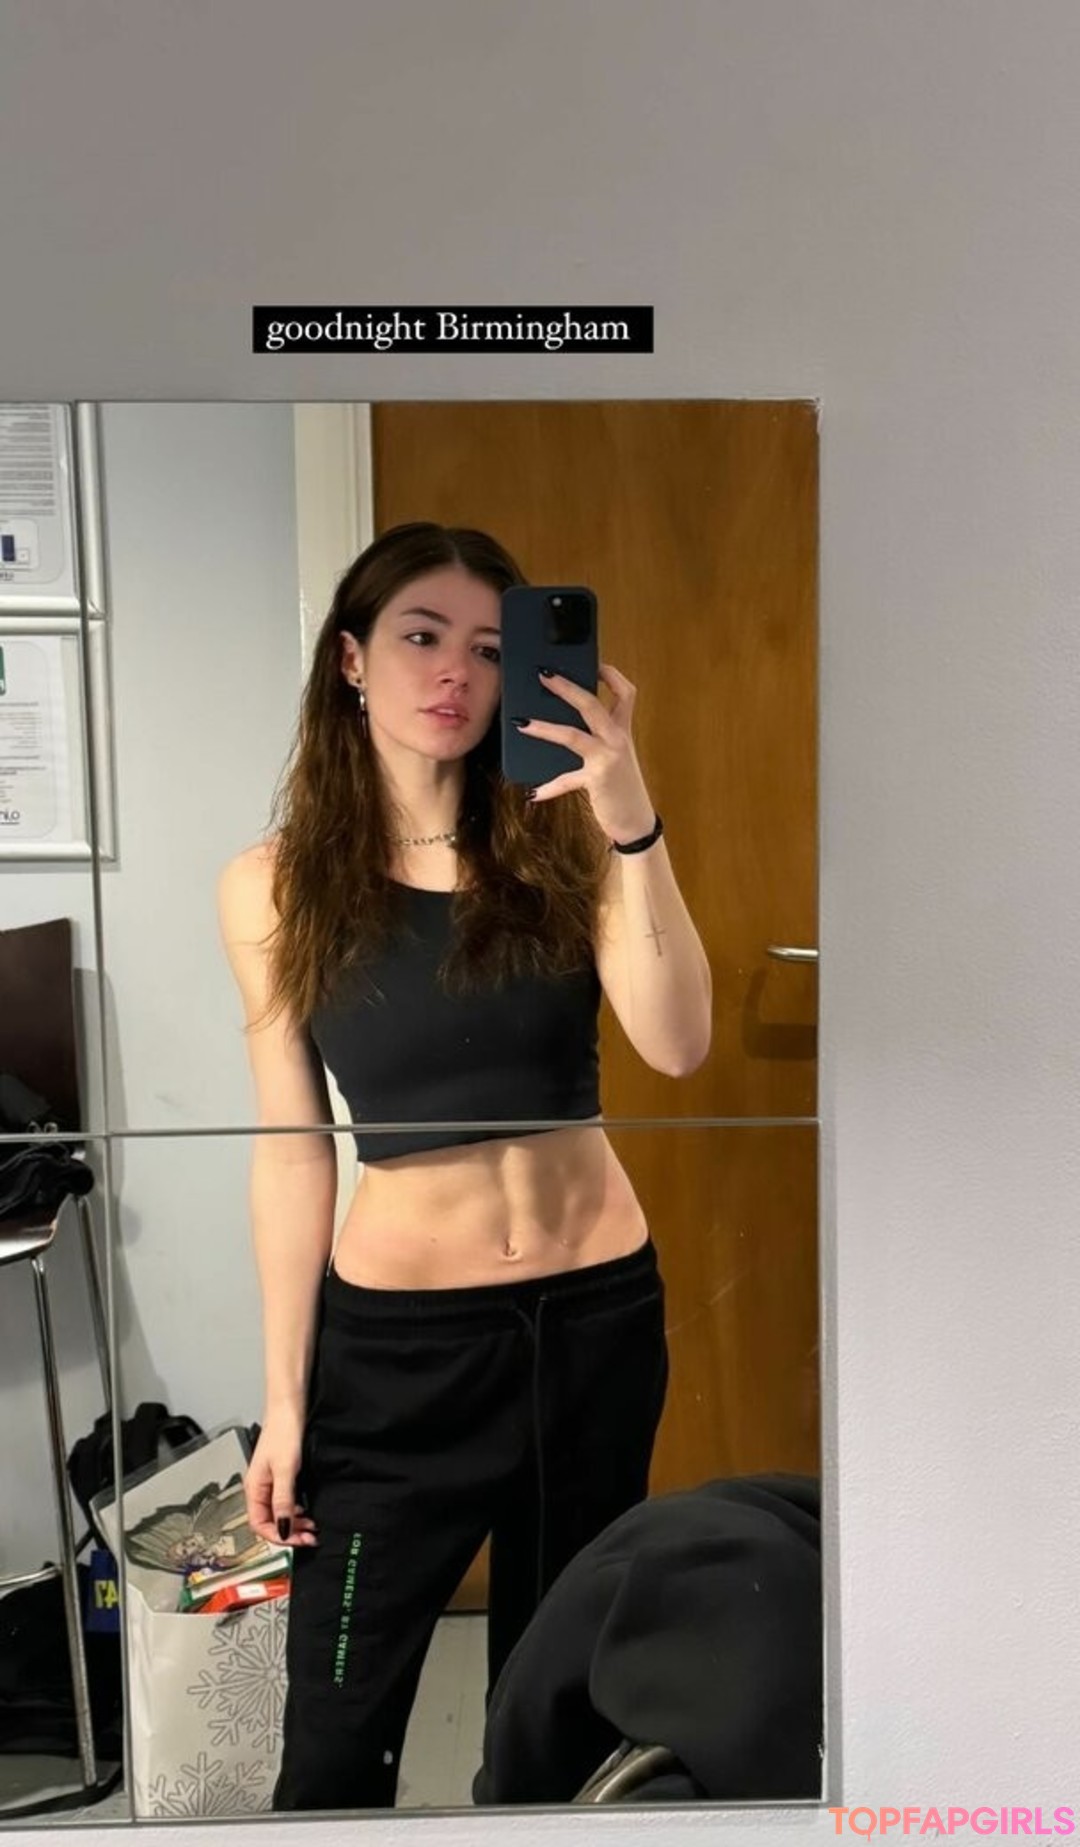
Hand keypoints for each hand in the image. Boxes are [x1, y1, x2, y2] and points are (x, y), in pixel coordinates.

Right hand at [245, 1408, 317, 1547]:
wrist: (290, 1407)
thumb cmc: (284, 1432)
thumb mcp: (285, 1469)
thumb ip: (283, 1500)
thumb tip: (283, 1529)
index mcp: (254, 1488)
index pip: (259, 1525)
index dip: (278, 1536)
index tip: (298, 1540)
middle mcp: (260, 1488)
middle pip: (269, 1522)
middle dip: (289, 1532)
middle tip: (310, 1537)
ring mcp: (270, 1482)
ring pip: (279, 1513)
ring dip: (295, 1522)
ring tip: (312, 1526)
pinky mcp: (282, 1475)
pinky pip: (286, 1501)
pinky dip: (297, 1510)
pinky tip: (307, 1510)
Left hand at [516, 663, 655, 844]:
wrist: (636, 821)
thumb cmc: (621, 787)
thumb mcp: (615, 757)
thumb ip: (597, 738)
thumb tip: (563, 723)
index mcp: (622, 730)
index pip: (624, 693)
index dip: (610, 675)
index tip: (593, 662)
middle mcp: (617, 739)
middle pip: (592, 704)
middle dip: (566, 687)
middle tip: (543, 675)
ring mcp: (608, 758)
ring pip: (573, 735)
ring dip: (545, 728)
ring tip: (522, 723)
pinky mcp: (597, 780)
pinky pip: (567, 781)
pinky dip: (549, 787)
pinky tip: (534, 793)